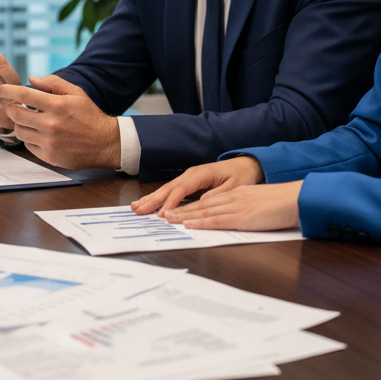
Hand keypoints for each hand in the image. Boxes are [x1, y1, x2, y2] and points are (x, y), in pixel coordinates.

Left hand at [0, 75, 120, 168]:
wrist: (105, 143)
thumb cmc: (89, 116)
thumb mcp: (76, 93)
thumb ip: (53, 83)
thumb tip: (31, 79)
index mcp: (57, 105)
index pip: (23, 95)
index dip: (7, 90)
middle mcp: (50, 124)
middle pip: (15, 114)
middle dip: (13, 108)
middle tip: (18, 107)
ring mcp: (48, 142)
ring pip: (19, 131)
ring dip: (22, 124)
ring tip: (34, 121)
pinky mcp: (48, 156)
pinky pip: (28, 145)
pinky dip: (31, 139)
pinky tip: (42, 135)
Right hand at [130, 156, 265, 214]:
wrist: (244, 164)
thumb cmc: (241, 175)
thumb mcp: (235, 186)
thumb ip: (220, 193)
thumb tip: (204, 201)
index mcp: (202, 174)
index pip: (182, 189)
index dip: (171, 202)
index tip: (162, 214)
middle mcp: (192, 174)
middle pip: (169, 188)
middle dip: (153, 200)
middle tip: (138, 210)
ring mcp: (188, 177)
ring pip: (167, 189)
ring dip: (151, 198)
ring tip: (136, 207)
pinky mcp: (188, 182)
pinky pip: (171, 190)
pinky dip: (158, 197)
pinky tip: (147, 203)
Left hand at [162, 180, 302, 231]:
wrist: (296, 198)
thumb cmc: (283, 203)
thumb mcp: (260, 203)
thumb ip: (246, 209)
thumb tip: (239, 217)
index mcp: (237, 194)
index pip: (208, 201)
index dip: (189, 206)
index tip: (174, 210)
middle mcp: (232, 198)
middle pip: (201, 205)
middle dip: (180, 209)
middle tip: (162, 214)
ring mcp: (236, 207)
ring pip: (204, 211)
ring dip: (184, 216)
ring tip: (168, 219)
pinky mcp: (242, 217)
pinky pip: (216, 220)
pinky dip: (200, 222)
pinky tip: (188, 224)